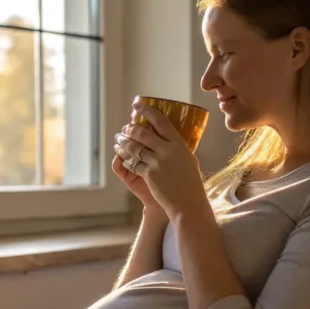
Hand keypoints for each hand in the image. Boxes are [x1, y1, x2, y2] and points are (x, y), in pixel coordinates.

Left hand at [113, 101, 208, 220]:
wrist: (188, 203)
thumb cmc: (190, 182)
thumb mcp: (188, 160)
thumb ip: (178, 148)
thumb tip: (169, 138)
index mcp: (179, 144)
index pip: (161, 121)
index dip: (147, 111)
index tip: (137, 105)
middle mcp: (168, 151)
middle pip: (143, 133)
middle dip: (130, 129)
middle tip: (125, 128)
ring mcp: (157, 163)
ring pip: (134, 147)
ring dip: (124, 142)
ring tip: (119, 139)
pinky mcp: (149, 174)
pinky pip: (133, 163)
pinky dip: (126, 158)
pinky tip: (122, 156)